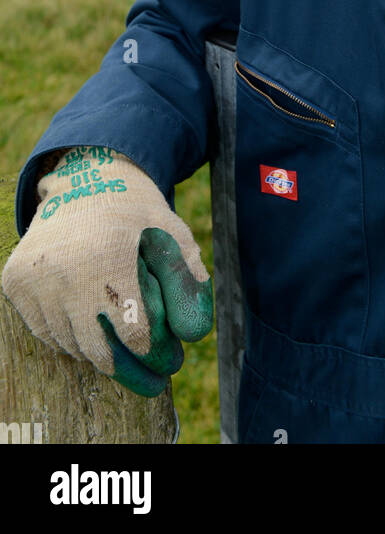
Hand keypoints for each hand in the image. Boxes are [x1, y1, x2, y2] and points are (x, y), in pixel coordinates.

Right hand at [1, 146, 212, 395]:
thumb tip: (195, 336)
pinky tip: (92, 326)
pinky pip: (46, 331)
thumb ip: (187, 282)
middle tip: (155, 379)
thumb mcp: (172, 235)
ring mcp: (34, 279)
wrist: (83, 178)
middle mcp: (64, 271)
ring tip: (126, 347)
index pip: (135, 334)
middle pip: (100, 351)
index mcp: (109, 257)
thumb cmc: (135, 212)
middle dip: (132, 370)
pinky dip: (70, 336)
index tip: (172, 362)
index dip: (158, 355)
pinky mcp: (14, 283)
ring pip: (71, 346)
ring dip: (100, 353)